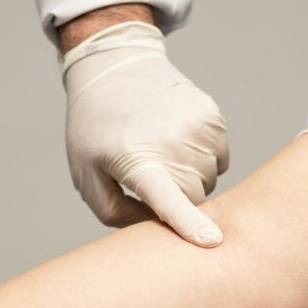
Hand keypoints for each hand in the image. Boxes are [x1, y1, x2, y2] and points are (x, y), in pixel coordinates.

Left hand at [63, 22, 229, 246]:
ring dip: (190, 178)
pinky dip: (203, 159)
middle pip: (196, 199)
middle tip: (150, 177)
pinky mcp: (213, 116)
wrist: (114, 66)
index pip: (168, 199)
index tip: (212, 241)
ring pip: (210, 180)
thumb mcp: (87, 175)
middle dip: (177, 199)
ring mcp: (198, 127)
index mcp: (137, 160)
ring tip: (160, 152)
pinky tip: (177, 140)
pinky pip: (220, 159)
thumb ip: (115, 213)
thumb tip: (157, 229)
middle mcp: (172, 142)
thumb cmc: (95, 128)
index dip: (190, 223)